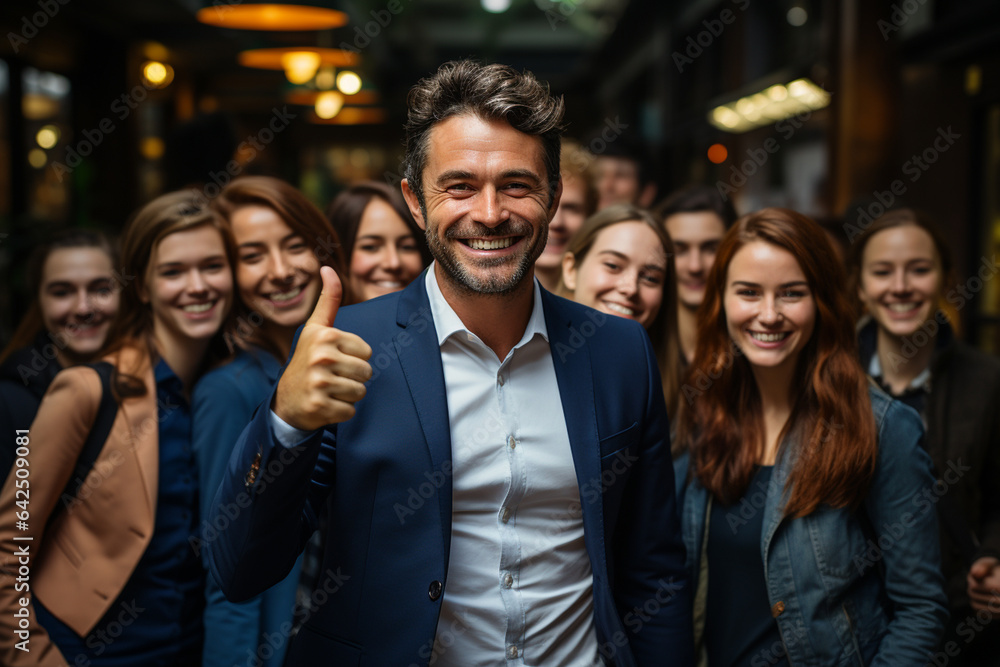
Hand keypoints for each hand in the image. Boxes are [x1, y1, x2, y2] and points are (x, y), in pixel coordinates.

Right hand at [274, 266, 371, 430]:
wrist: (286, 400)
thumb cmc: (307, 359)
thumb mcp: (316, 328)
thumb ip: (328, 299)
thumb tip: (327, 268)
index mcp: (325, 336)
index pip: (367, 351)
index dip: (355, 357)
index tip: (335, 359)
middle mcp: (321, 357)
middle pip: (366, 372)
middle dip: (353, 377)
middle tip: (332, 377)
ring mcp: (319, 383)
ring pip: (360, 392)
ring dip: (348, 395)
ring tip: (329, 390)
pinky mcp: (319, 406)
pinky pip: (350, 411)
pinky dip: (341, 411)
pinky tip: (325, 404)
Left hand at [967, 556, 999, 611]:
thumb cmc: (996, 570)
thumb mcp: (990, 563)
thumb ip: (982, 566)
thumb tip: (974, 573)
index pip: (974, 586)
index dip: (971, 579)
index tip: (975, 574)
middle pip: (973, 595)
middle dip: (971, 587)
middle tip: (976, 581)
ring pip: (974, 605)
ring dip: (973, 596)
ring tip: (979, 589)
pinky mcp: (998, 616)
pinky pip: (979, 613)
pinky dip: (978, 605)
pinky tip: (983, 598)